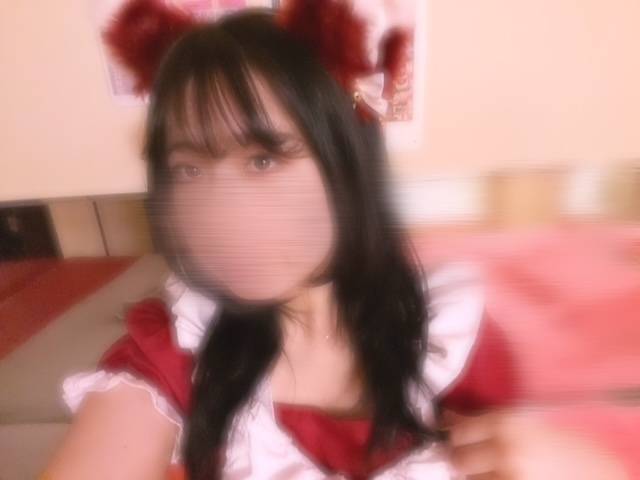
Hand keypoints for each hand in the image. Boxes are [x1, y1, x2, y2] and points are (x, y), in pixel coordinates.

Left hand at [441, 408, 627, 479]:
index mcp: (506, 424)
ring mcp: (511, 476)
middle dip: (461, 459)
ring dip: (475, 475)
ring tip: (496, 469)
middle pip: (458, 459)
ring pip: (470, 479)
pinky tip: (501, 476)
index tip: (456, 439)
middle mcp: (505, 450)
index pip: (457, 432)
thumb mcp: (521, 421)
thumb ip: (481, 420)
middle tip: (474, 458)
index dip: (454, 437)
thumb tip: (443, 416)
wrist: (596, 471)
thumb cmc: (557, 441)